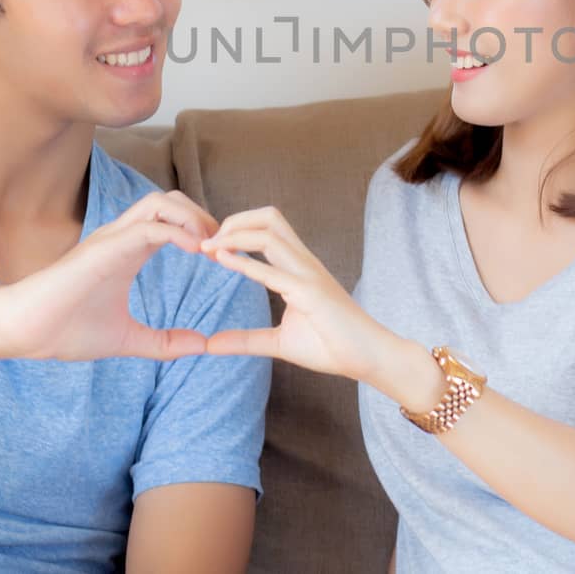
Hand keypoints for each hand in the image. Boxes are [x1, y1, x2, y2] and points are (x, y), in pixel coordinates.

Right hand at [0, 191, 215, 361]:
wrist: (23, 331)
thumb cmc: (65, 330)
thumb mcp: (127, 339)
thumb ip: (165, 342)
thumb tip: (202, 346)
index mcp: (129, 251)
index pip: (174, 220)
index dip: (203, 230)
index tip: (224, 258)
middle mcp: (122, 236)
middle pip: (172, 200)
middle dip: (203, 216)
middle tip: (224, 246)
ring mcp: (111, 238)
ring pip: (160, 202)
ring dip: (193, 217)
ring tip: (212, 246)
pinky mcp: (103, 248)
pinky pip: (148, 227)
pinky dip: (177, 232)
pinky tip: (197, 251)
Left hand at [199, 207, 399, 382]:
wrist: (367, 358)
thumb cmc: (330, 346)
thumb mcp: (278, 342)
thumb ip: (245, 339)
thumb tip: (210, 344)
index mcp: (298, 267)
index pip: (267, 229)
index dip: (235, 229)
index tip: (208, 246)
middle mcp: (303, 262)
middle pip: (269, 217)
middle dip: (235, 220)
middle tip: (207, 240)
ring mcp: (308, 274)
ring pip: (270, 233)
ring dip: (234, 235)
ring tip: (208, 247)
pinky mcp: (311, 293)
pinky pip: (274, 272)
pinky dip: (245, 263)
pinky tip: (222, 260)